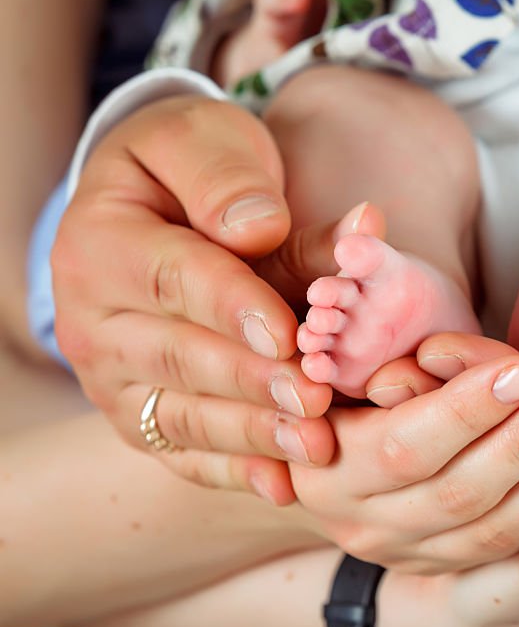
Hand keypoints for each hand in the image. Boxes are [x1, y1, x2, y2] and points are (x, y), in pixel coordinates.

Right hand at [52, 96, 342, 503]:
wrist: (150, 207)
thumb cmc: (189, 168)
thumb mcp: (200, 139)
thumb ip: (226, 177)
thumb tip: (258, 225)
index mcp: (101, 242)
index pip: (175, 278)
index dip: (235, 307)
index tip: (289, 333)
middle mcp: (94, 320)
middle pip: (181, 356)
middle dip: (253, 381)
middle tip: (316, 399)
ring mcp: (114, 377)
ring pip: (186, 413)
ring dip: (254, 434)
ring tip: (315, 446)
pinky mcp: (143, 415)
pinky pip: (185, 450)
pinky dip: (234, 470)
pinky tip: (282, 486)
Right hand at [287, 350, 518, 573]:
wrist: (336, 475)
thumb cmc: (344, 401)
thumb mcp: (345, 379)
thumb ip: (392, 369)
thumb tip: (435, 358)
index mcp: (331, 471)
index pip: (404, 445)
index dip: (465, 409)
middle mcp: (365, 525)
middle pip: (454, 493)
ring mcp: (408, 554)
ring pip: (489, 530)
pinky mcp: (446, 566)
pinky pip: (508, 547)